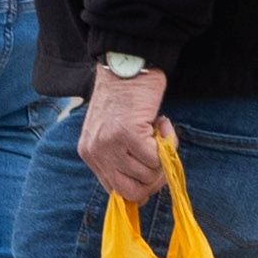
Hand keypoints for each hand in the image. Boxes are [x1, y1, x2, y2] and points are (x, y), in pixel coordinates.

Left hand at [80, 63, 173, 202]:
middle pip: (133, 192)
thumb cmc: (126, 98)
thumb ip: (120, 159)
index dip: (141, 186)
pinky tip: (163, 123)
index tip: (153, 169)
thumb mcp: (112, 133)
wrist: (127, 65)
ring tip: (158, 130)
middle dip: (155, 179)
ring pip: (149, 175)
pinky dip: (168, 142)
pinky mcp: (128, 134)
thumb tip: (144, 188)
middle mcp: (96, 152)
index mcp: (89, 154)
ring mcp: (110, 144)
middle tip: (162, 156)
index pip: (116, 191)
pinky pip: (157, 158)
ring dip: (163, 156)